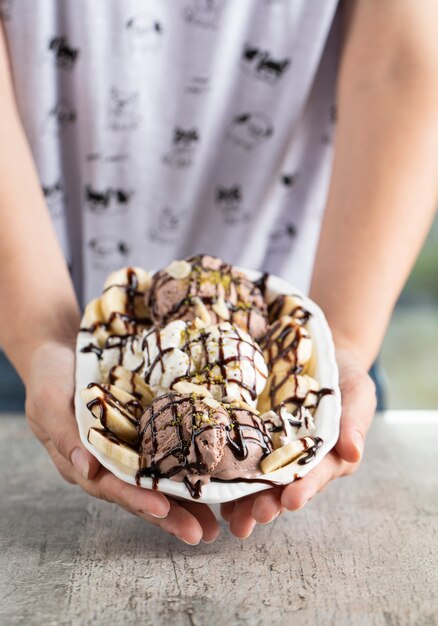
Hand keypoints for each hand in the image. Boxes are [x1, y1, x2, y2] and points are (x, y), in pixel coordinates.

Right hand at [25, 340, 219, 544]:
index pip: (111, 487)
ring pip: (156, 481)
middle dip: (169, 515)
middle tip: (200, 533)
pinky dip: (186, 467)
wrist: (63, 350)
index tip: (162, 509)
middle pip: (139, 494)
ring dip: (184, 502)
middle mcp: (107, 462)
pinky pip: (165, 453)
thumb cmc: (50, 378)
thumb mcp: (48, 403)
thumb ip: (64, 436)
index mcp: (82, 462)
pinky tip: (210, 480)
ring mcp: (127, 448)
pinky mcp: (143, 431)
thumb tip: (85, 469)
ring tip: (212, 524)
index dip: (136, 499)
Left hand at [220, 347, 376, 537]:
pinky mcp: (253, 436)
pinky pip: (239, 456)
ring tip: (231, 519)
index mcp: (328, 455)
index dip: (304, 488)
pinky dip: (227, 473)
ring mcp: (274, 450)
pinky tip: (213, 487)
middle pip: (283, 486)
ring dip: (245, 501)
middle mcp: (299, 460)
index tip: (291, 500)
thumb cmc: (342, 377)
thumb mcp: (357, 392)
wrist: (315, 353)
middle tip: (255, 517)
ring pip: (258, 481)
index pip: (316, 475)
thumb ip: (355, 421)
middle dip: (270, 503)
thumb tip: (354, 453)